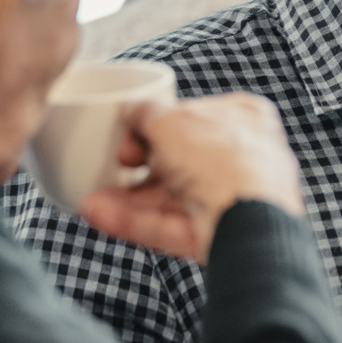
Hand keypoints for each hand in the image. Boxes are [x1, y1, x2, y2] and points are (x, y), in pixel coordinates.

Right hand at [79, 93, 304, 262]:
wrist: (246, 220)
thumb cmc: (223, 161)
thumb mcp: (171, 121)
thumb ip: (146, 112)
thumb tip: (131, 109)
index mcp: (245, 118)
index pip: (194, 115)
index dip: (157, 122)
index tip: (130, 129)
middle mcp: (243, 157)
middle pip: (181, 160)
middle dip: (141, 165)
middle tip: (121, 161)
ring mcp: (231, 199)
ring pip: (173, 196)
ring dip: (130, 199)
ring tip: (94, 201)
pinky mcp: (217, 233)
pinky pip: (172, 223)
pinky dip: (137, 220)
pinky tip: (101, 214)